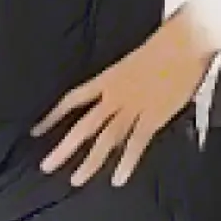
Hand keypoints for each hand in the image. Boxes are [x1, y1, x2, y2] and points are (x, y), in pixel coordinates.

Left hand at [33, 9, 214, 186]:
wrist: (183, 41)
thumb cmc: (163, 44)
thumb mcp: (133, 60)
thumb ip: (122, 79)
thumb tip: (118, 94)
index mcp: (107, 78)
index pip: (72, 99)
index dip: (53, 116)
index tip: (36, 131)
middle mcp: (114, 95)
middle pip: (83, 126)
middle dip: (64, 147)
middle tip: (47, 166)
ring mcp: (133, 107)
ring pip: (106, 139)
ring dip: (90, 162)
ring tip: (76, 180)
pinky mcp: (154, 117)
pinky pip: (137, 144)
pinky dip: (127, 163)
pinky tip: (117, 179)